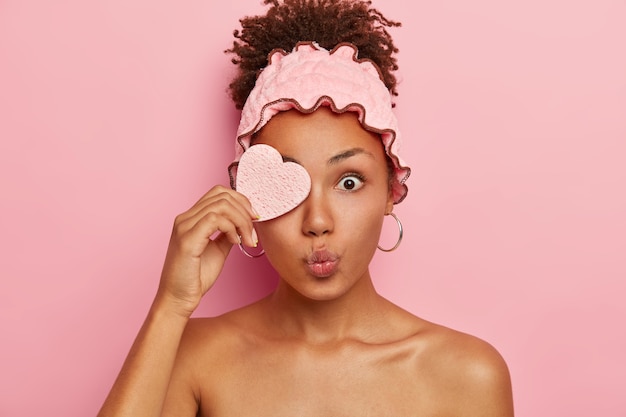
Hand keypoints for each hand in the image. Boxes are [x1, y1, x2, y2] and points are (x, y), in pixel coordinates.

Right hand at [155, 185, 257, 316]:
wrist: (178, 299)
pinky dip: (232, 229)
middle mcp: (185, 218)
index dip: (241, 201)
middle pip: (222, 195)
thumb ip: (227, 234)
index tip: (254, 219)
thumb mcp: (218, 250)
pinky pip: (215, 220)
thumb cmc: (195, 278)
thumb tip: (242, 225)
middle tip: (254, 231)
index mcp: (191, 218)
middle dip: (245, 210)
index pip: (218, 193)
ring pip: (221, 205)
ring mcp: (184, 227)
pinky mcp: (187, 239)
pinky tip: (236, 243)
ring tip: (248, 241)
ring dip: (242, 221)